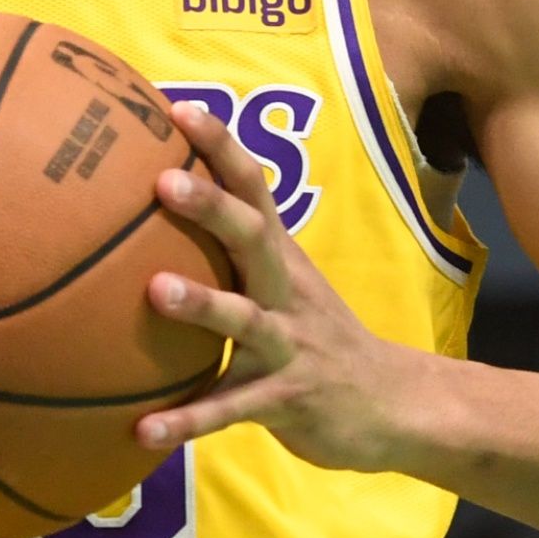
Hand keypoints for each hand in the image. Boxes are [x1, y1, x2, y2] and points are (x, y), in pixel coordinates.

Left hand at [137, 100, 426, 471]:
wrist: (395, 404)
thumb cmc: (317, 335)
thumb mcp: (285, 282)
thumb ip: (234, 249)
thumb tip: (160, 200)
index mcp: (282, 258)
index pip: (253, 188)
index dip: (220, 145)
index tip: (176, 106)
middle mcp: (286, 292)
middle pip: (253, 238)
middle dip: (211, 207)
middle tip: (163, 180)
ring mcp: (289, 345)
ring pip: (245, 319)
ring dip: (202, 303)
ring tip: (154, 290)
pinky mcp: (286, 399)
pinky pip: (232, 410)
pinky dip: (188, 421)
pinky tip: (143, 431)